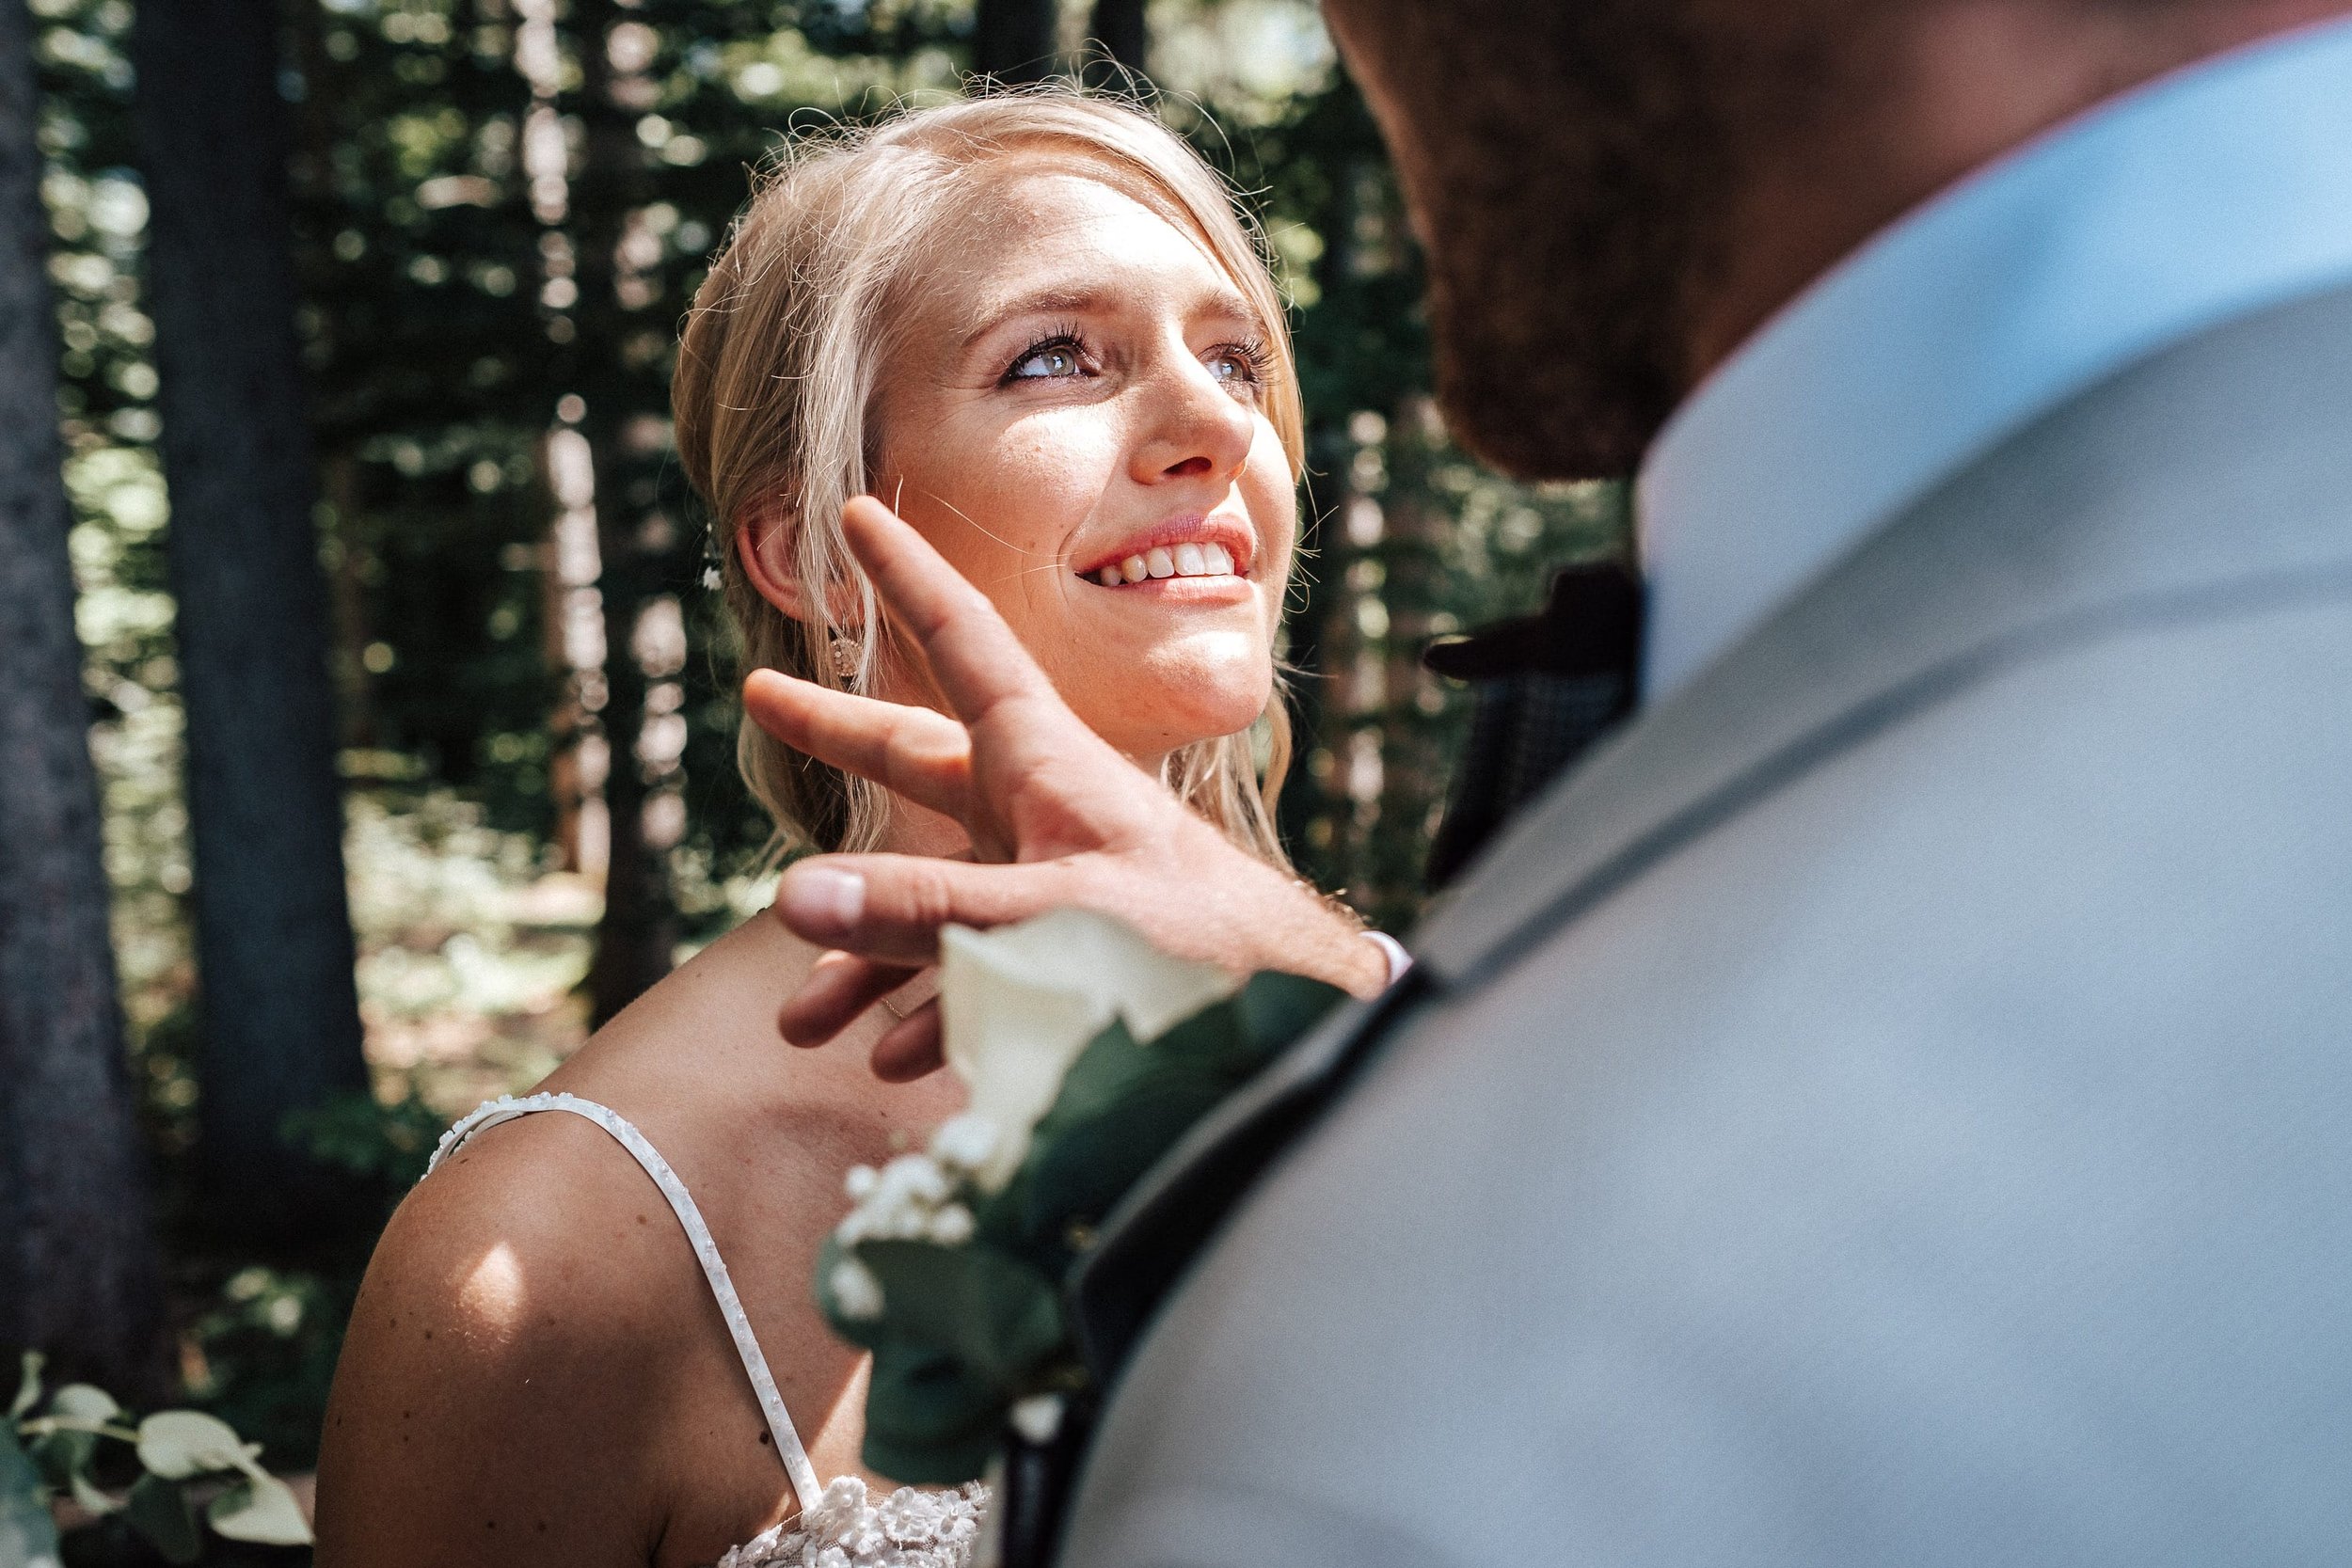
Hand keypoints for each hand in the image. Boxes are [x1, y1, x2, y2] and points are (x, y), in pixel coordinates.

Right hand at [743, 496, 1387, 1079]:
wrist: (1299, 1022)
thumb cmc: (1196, 955)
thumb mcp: (1051, 924)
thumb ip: (928, 914)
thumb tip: (795, 900)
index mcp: (1044, 764)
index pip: (963, 643)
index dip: (907, 576)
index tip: (860, 511)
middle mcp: (1042, 811)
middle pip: (921, 759)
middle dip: (841, 734)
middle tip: (764, 697)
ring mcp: (1055, 883)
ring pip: (934, 897)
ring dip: (864, 958)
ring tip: (799, 1017)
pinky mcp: (1072, 957)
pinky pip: (978, 972)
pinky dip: (931, 1013)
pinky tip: (894, 1057)